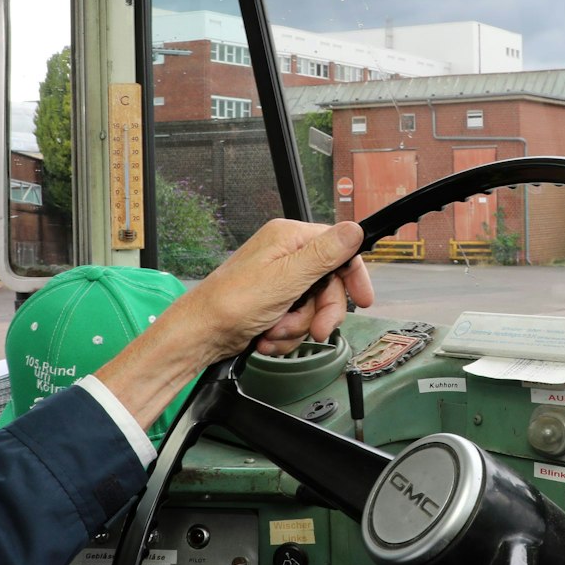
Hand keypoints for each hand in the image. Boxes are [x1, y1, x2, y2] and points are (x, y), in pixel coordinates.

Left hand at [179, 219, 374, 360]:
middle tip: (317, 330)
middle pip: (328, 284)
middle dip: (320, 312)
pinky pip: (296, 319)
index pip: (338, 248)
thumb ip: (324, 255)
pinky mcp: (272, 303)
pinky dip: (285, 333)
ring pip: (313, 306)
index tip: (363, 299)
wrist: (201, 335)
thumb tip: (354, 229)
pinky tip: (268, 335)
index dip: (353, 276)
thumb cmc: (231, 303)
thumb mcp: (286, 278)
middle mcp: (284, 255)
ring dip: (298, 326)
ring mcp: (278, 280)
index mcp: (288, 238)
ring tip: (276, 330)